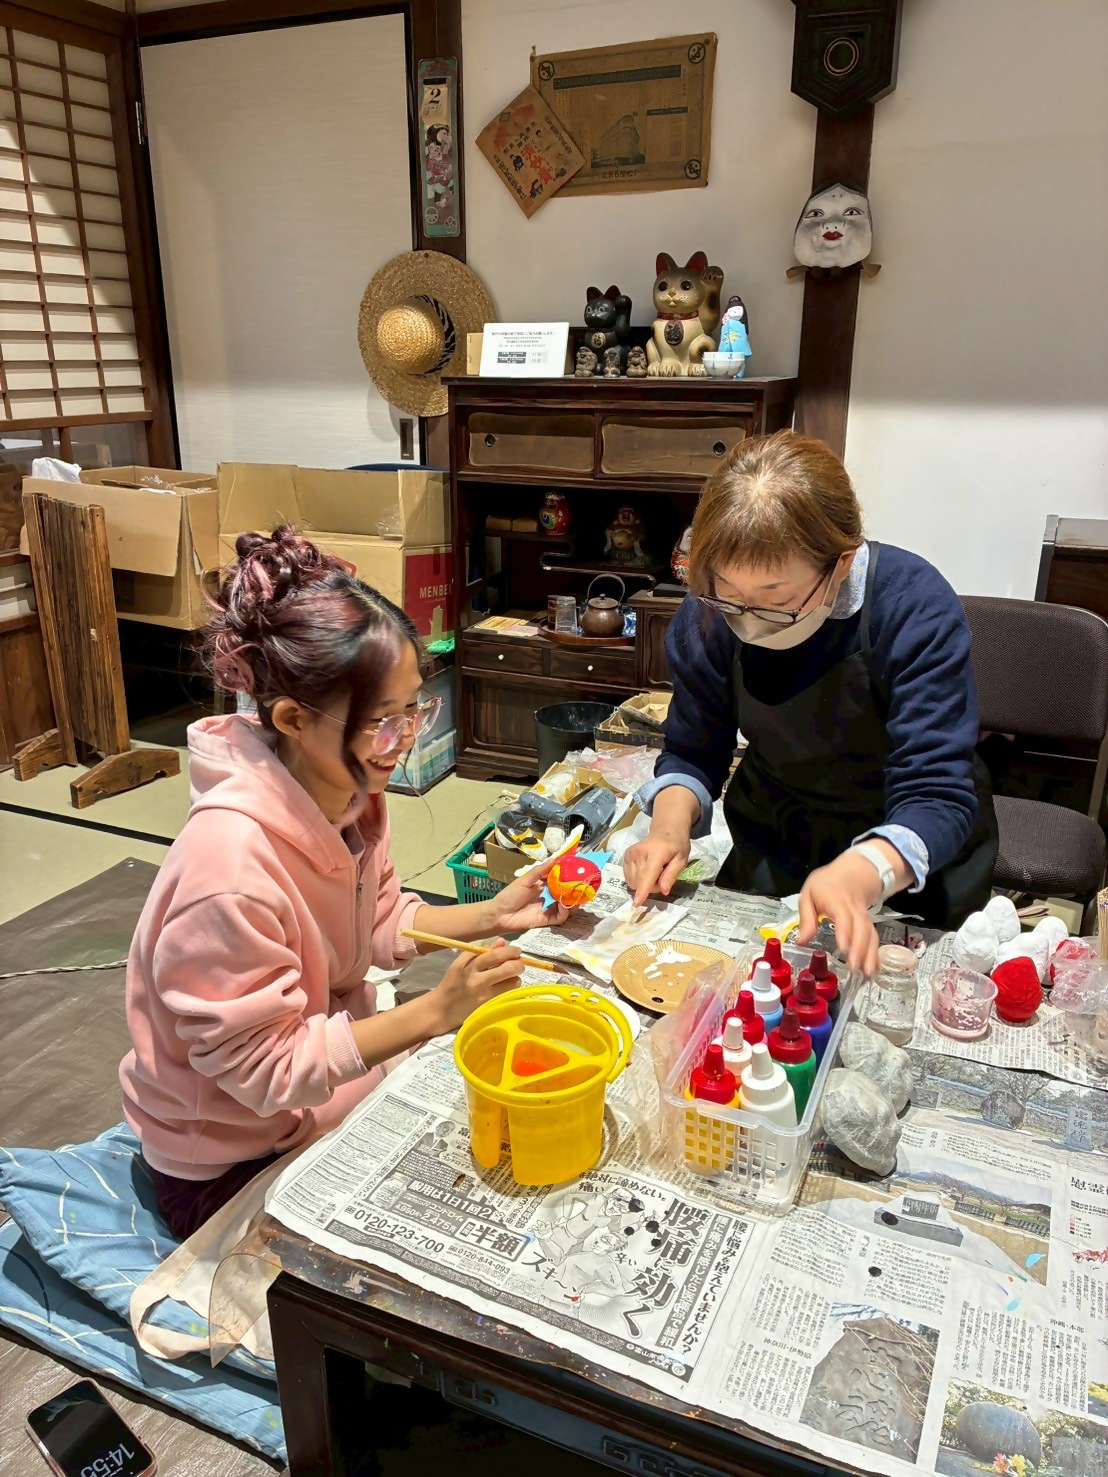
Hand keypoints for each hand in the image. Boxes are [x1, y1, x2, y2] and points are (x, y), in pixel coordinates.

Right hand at [429, 942, 524, 1033]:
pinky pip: (508, 992)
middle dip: (518, 962)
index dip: (509, 950)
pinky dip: (512, 986)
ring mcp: (483, 992)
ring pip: (511, 980)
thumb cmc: (453, 983)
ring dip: (516, 975)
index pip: (494, 952)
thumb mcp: (462, 964)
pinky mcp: (487, 1004)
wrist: (441, 1009)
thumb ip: (481, 952)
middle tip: (519, 962)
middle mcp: (475, 976)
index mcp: (468, 963)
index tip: (514, 950)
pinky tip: (507, 985)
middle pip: (506, 965)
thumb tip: (502, 942)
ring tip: (513, 974)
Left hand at [487, 857, 569, 933]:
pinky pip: (559, 917)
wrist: (499, 914)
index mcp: (543, 885)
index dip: (568, 876)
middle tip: (582, 885)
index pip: (559, 880)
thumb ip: (539, 871)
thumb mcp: (524, 881)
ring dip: (572, 902)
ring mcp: (548, 908)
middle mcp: (548, 896)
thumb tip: (554, 859)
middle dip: (574, 890)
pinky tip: (564, 905)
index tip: (577, 871)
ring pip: (566, 906)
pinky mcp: (547, 920)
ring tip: (576, 896)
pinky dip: (564, 912)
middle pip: (566, 894)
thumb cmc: (510, 895)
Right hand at [624, 829, 690, 906]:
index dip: (643, 890)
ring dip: (643, 884)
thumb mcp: (681, 860)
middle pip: (640, 881)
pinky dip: (637, 879)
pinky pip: (628, 877)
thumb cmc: (676, 846)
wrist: (665, 830)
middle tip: (662, 878)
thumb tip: (664, 891)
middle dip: (651, 887)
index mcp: (656, 852)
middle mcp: (639, 852)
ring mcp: (630, 853)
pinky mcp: (625, 856)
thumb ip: (671, 875)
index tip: (636, 903)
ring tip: (654, 873)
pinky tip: (645, 871)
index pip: (648, 874)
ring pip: (633, 881)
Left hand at [797, 851, 883, 976]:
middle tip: (854, 968)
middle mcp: (853, 911)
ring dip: (870, 954)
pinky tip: (874, 969)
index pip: (843, 916)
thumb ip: (806, 919)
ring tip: (867, 973)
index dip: (844, 932)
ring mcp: (863, 918)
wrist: (851, 874)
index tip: (842, 947)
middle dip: (859, 949)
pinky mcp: (868, 924)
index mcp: (836, 901)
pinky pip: (874, 938)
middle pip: (860, 929)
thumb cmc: (825, 885)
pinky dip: (875, 954)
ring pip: (870, 935)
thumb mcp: (808, 895)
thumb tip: (801, 942)